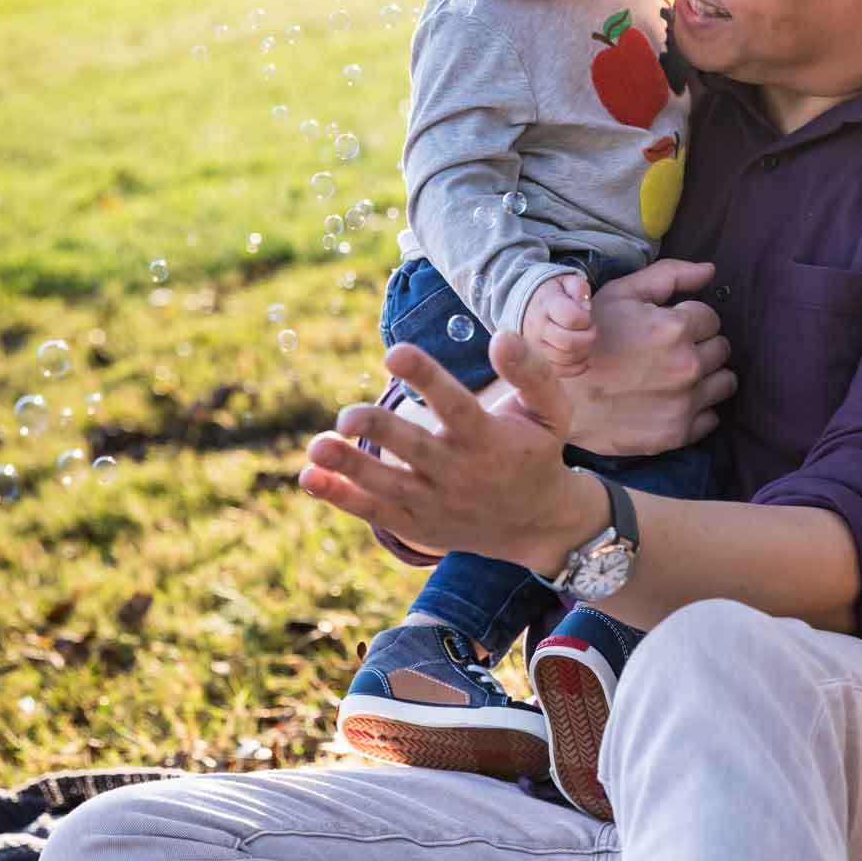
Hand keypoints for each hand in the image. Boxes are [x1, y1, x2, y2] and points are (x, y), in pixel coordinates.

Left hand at [299, 332, 606, 571]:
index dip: (426, 378)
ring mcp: (435, 503)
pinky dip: (341, 497)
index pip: (455, 407)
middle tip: (346, 416)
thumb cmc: (538, 452)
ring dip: (350, 468)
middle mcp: (459, 473)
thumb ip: (532, 372)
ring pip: (387, 487)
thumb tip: (501, 336)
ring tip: (316, 448)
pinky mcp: (416, 523)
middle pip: (415, 451)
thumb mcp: (552, 411)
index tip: (394, 353)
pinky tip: (308, 477)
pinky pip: (374, 511)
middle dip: (380, 432)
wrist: (536, 524)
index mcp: (488, 439)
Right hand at [521, 272, 594, 378]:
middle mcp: (538, 328)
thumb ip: (578, 288)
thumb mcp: (566, 281)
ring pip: (566, 358)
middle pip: (569, 342)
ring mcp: (536, 347)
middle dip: (588, 336)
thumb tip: (585, 306)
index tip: (586, 314)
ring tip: (585, 338)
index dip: (586, 318)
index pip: (572, 318)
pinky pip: (562, 371)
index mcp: (545, 305)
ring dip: (584, 351)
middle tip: (590, 328)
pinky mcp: (540, 362)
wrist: (527, 305)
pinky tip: (582, 354)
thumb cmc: (554, 293)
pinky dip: (578, 366)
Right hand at [566, 259, 736, 456]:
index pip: (711, 318)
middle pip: (721, 349)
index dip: (690, 319)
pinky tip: (672, 399)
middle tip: (671, 350)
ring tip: (677, 374)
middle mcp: (687, 366)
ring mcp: (685, 403)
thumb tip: (710, 271)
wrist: (558, 394)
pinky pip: (712, 417)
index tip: (670, 327)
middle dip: (701, 345)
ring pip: (725, 382)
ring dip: (708, 376)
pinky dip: (699, 408)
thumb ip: (670, 275)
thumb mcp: (621, 293)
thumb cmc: (589, 339)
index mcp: (675, 328)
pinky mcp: (678, 433)